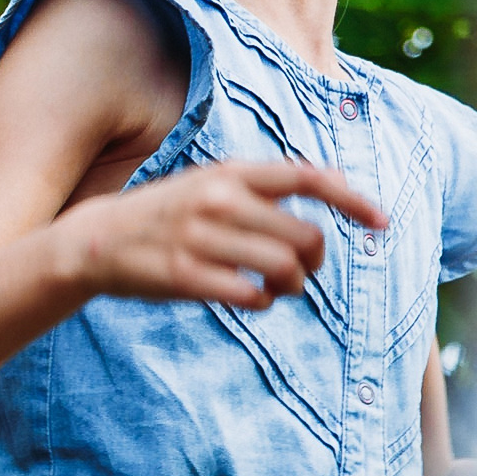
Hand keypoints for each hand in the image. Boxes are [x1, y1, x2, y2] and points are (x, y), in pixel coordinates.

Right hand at [54, 161, 385, 308]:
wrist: (94, 241)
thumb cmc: (166, 215)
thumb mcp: (209, 184)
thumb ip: (264, 185)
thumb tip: (337, 180)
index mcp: (227, 174)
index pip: (307, 177)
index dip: (352, 200)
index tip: (382, 223)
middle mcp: (216, 201)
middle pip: (305, 237)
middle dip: (314, 261)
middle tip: (298, 269)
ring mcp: (198, 238)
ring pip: (285, 269)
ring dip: (292, 285)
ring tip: (276, 287)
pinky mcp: (183, 275)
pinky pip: (252, 296)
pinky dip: (262, 302)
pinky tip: (249, 297)